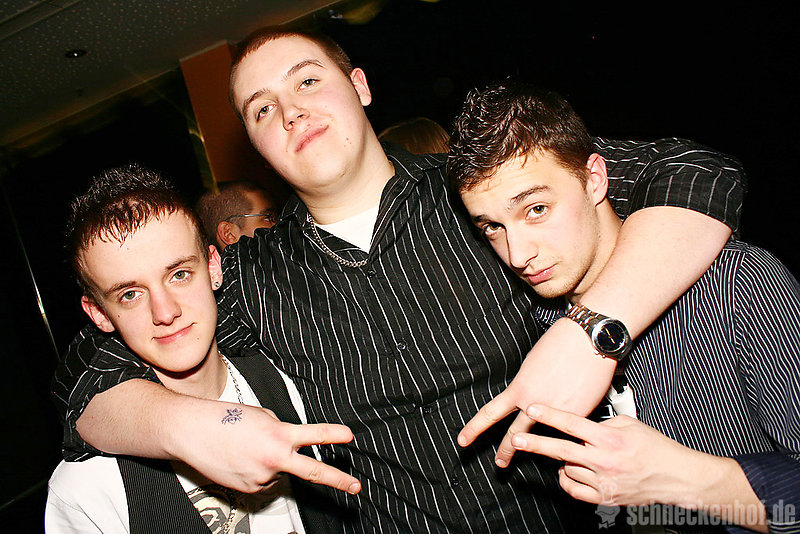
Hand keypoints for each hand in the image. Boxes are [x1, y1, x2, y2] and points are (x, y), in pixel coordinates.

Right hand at [175, 403, 360, 494]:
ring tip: (247, 448)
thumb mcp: (262, 416)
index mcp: (279, 434)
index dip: (334, 435)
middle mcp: (274, 458)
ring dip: (270, 462)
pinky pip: (263, 480)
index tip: (350, 436)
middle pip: (312, 472)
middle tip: (355, 487)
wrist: (193, 432)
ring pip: (279, 472)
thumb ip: (282, 430)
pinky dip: (257, 471)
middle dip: (337, 481)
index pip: (314, 434)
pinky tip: (241, 459)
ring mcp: (262, 476)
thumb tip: (291, 444)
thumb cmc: (225, 419)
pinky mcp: (250, 489)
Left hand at [457, 318, 615, 466]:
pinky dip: (568, 429)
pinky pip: (569, 428)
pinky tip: (572, 426)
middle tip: (499, 462)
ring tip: (537, 457)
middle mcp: (534, 404)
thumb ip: (528, 384)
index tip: (463, 440)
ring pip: (541, 438)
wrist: (589, 340)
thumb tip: (530, 395)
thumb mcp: (532, 363)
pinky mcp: (579, 416)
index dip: (474, 429)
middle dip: (505, 451)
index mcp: (519, 389)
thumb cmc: (561, 343)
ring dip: (535, 450)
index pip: (489, 413)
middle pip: (514, 435)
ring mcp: (557, 413)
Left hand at [510, 404, 715, 506]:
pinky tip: (568, 472)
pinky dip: (567, 480)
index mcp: (610, 439)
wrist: (676, 476)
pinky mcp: (605, 497)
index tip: (533, 408)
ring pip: (567, 468)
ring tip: (570, 454)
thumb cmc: (656, 449)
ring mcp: (604, 481)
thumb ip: (603, 423)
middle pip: (562, 450)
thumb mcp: (630, 424)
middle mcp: (605, 460)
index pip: (573, 424)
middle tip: (518, 439)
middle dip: (536, 443)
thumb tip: (583, 425)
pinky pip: (574, 490)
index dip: (550, 415)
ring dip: (563, 460)